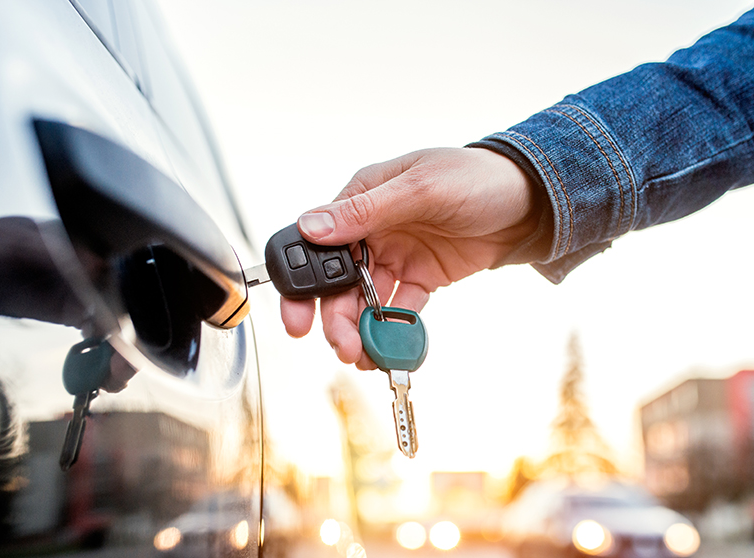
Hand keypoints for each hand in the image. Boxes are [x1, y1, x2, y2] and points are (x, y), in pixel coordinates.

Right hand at [280, 147, 539, 368]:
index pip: (317, 243)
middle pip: (338, 282)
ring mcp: (396, 256)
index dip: (303, 284)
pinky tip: (392, 350)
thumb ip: (365, 211)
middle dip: (335, 318)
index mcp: (362, 199)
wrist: (531, 200)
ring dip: (361, 330)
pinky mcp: (421, 278)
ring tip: (365, 357)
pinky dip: (394, 331)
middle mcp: (373, 230)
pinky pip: (399, 309)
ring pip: (365, 301)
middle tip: (343, 347)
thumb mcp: (421, 188)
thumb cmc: (476, 178)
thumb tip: (311, 226)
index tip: (298, 320)